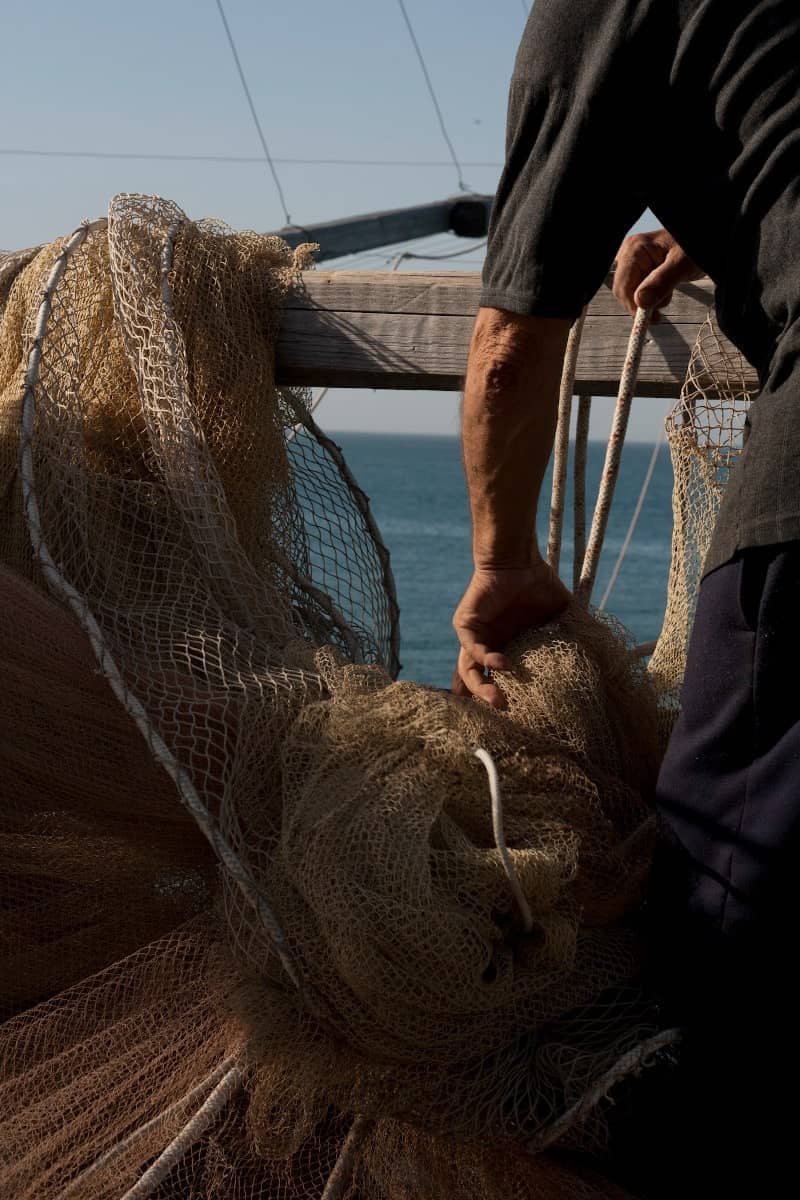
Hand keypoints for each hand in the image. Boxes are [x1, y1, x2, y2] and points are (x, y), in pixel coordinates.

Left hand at [451, 558, 569, 707]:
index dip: (502, 700)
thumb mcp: (561, 616)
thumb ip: (576, 636)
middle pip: (478, 683)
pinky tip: (504, 665)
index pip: (497, 682)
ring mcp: (475, 637)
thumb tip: (607, 656)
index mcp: (506, 649)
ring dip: (481, 689)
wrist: (519, 559)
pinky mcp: (465, 624)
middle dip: (489, 701)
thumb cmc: (539, 585)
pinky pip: (471, 648)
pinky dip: (486, 659)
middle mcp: (488, 647)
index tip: (517, 719)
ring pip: (468, 671)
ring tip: (499, 701)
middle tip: (507, 714)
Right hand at [613, 229, 701, 323]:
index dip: (633, 306)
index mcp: (635, 250)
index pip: (623, 286)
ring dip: (649, 301)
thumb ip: (662, 281)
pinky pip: (639, 291)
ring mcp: (634, 263)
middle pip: (624, 292)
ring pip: (631, 294)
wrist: (703, 245)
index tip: (650, 319)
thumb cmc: (694, 249)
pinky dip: (652, 297)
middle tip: (660, 313)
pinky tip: (665, 291)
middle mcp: (630, 256)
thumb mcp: (682, 264)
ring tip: (669, 292)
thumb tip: (641, 302)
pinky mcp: (640, 271)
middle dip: (642, 304)